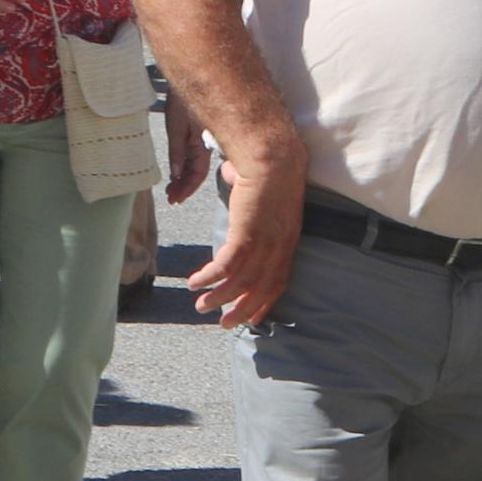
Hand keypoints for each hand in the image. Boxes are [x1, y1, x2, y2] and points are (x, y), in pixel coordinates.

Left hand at [164, 100, 209, 205]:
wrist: (191, 77)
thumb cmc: (183, 97)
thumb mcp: (176, 125)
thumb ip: (177, 150)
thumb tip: (175, 173)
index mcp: (202, 144)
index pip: (197, 174)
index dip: (187, 189)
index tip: (176, 199)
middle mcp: (204, 145)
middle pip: (196, 173)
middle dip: (184, 187)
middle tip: (171, 198)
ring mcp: (201, 140)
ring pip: (194, 165)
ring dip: (183, 178)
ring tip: (171, 189)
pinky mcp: (197, 134)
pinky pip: (193, 155)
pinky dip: (184, 166)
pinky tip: (177, 172)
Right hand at [185, 151, 302, 330]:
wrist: (272, 156)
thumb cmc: (269, 166)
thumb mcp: (265, 196)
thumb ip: (252, 203)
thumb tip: (235, 181)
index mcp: (287, 241)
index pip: (279, 282)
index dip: (265, 302)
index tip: (254, 317)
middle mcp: (279, 248)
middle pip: (261, 290)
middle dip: (242, 310)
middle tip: (224, 324)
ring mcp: (264, 243)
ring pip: (241, 283)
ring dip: (220, 298)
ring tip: (201, 305)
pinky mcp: (246, 236)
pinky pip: (225, 267)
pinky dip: (209, 278)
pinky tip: (194, 281)